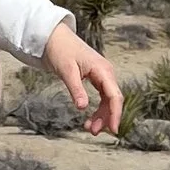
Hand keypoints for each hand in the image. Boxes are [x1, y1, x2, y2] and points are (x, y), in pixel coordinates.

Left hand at [46, 19, 123, 135]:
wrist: (53, 37)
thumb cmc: (60, 50)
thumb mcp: (66, 70)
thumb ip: (76, 89)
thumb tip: (83, 107)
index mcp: (103, 70)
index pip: (115, 95)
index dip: (115, 113)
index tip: (113, 129)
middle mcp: (106, 73)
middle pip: (113, 100)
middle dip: (106, 117)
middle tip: (92, 132)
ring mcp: (102, 76)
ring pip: (108, 100)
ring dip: (101, 115)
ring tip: (89, 128)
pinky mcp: (96, 78)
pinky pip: (102, 97)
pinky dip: (98, 109)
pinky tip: (90, 118)